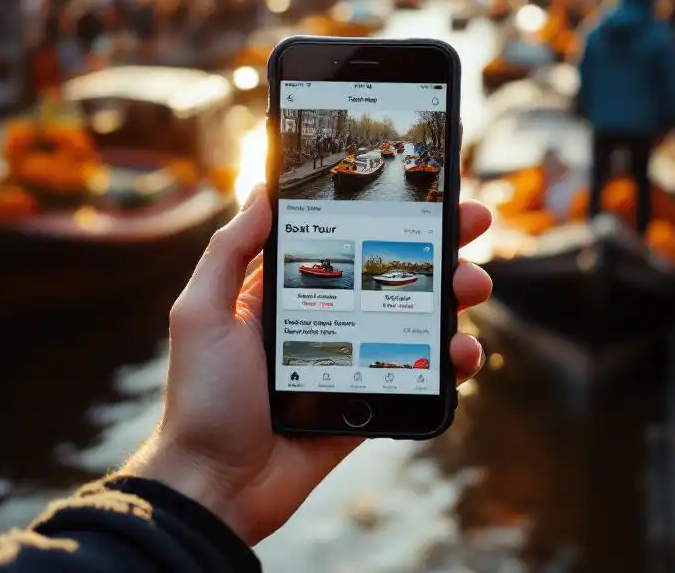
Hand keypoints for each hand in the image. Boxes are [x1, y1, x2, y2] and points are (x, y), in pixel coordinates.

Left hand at [125, 185, 492, 545]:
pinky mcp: (370, 401)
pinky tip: (464, 351)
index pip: (345, 239)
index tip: (422, 191)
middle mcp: (327, 318)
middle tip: (473, 222)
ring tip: (472, 288)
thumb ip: (230, 251)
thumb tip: (261, 189)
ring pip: (416, 318)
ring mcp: (353, 360)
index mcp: (287, 292)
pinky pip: (421, 375)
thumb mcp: (202, 311)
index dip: (384, 214)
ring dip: (454, 297)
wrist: (217, 486)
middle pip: (392, 272)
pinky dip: (452, 361)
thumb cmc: (201, 397)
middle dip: (438, 245)